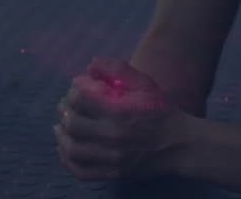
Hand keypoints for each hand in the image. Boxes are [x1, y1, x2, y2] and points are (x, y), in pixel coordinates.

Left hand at [54, 57, 186, 181]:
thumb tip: (90, 65)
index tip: (77, 89)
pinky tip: (66, 147)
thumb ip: (117, 69)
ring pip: (72, 148)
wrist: (179, 144)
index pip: (81, 99)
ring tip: (61, 126)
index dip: (73, 90)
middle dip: (64, 111)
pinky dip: (66, 160)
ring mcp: (112, 159)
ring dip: (61, 135)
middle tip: (66, 106)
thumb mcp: (144, 83)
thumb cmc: (160, 110)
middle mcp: (113, 137)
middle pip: (73, 124)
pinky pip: (81, 171)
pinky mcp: (112, 173)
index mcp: (119, 112)